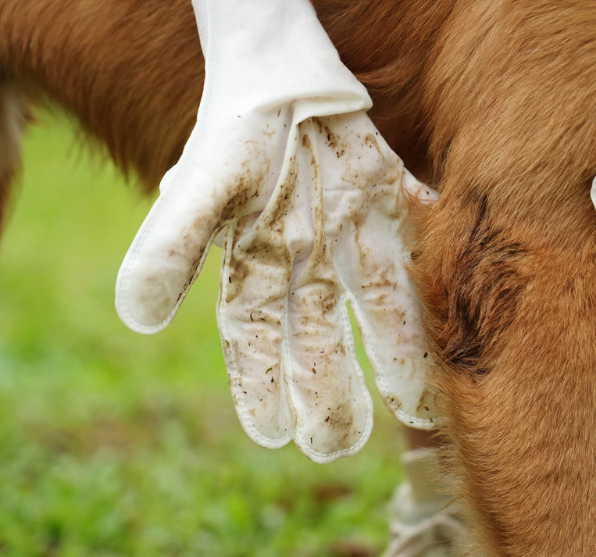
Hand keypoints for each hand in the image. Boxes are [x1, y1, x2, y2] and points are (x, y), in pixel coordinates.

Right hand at [115, 0, 438, 461]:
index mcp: (259, 265)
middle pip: (319, 340)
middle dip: (327, 392)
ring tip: (414, 412)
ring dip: (396, 357)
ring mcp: (357, 236)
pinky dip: (439, 275)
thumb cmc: (233, 131)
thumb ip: (168, 247)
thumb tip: (137, 319)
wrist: (279, 72)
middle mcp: (310, 264)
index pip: (254, 341)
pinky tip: (458, 321)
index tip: (273, 436)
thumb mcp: (196, 188)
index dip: (260, 386)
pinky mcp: (395, 203)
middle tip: (335, 444)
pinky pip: (421, 242)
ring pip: (379, 307)